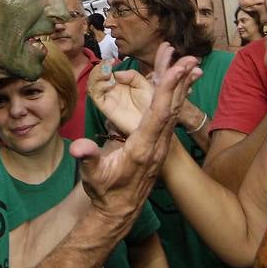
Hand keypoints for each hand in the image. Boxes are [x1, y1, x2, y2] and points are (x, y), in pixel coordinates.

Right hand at [73, 43, 199, 222]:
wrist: (120, 209)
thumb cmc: (105, 191)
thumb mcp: (93, 177)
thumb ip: (88, 160)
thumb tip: (78, 148)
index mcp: (143, 148)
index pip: (158, 115)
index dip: (168, 90)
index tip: (177, 69)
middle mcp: (158, 144)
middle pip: (172, 108)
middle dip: (180, 82)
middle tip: (188, 57)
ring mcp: (162, 144)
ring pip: (174, 110)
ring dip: (180, 85)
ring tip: (187, 61)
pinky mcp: (160, 143)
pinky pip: (170, 115)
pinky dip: (174, 95)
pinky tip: (178, 82)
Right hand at [87, 65, 153, 136]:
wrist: (154, 121)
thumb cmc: (151, 104)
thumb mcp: (144, 84)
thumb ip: (132, 75)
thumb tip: (116, 73)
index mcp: (120, 83)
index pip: (105, 70)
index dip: (105, 64)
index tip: (111, 60)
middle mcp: (111, 90)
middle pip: (95, 76)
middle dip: (99, 68)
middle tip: (108, 64)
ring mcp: (108, 98)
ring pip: (92, 84)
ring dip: (97, 75)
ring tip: (108, 73)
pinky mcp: (106, 107)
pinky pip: (95, 95)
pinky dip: (99, 86)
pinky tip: (110, 84)